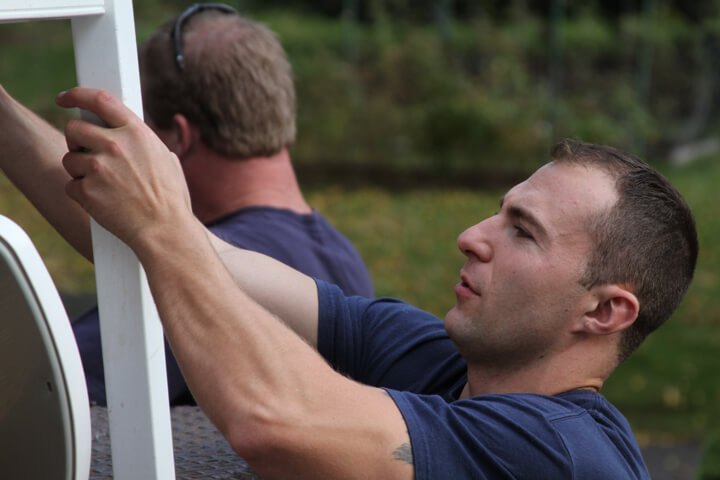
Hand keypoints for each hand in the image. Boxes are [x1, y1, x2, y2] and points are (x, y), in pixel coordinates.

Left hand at [56, 87, 192, 250]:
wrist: (165, 231)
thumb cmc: (171, 200)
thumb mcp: (166, 161)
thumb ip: (144, 143)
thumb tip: (132, 137)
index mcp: (137, 133)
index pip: (99, 100)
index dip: (77, 95)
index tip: (65, 98)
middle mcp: (115, 145)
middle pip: (74, 128)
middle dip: (76, 140)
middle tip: (86, 152)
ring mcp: (99, 168)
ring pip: (69, 158)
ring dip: (79, 169)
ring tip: (103, 184)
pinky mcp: (87, 190)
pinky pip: (71, 185)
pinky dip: (82, 193)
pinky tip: (102, 201)